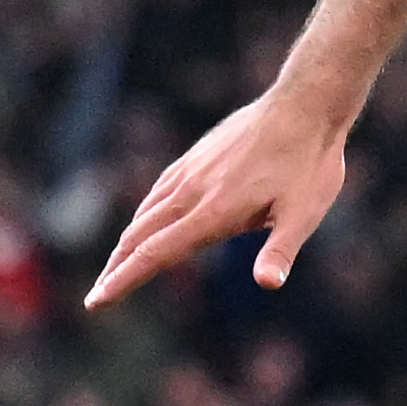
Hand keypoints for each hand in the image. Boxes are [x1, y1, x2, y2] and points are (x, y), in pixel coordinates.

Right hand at [88, 86, 349, 307]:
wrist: (305, 103)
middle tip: (97, 297)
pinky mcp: (197, 156)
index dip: (123, 280)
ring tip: (115, 267)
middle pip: (139, 237)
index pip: (155, 253)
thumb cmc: (310, 163)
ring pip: (145, 212)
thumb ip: (281, 249)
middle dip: (115, 269)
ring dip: (125, 244)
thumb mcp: (304, 213)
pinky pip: (159, 190)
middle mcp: (193, 191)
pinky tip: (145, 221)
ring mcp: (192, 170)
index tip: (96, 301)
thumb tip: (268, 283)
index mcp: (214, 212)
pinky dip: (143, 215)